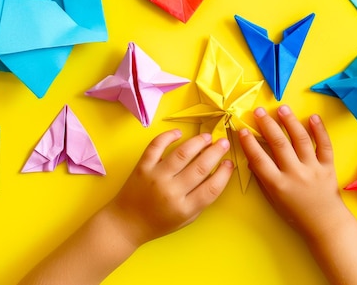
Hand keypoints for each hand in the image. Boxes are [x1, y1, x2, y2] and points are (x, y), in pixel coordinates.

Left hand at [110, 129, 233, 246]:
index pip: (211, 188)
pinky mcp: (142, 167)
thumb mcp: (185, 219)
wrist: (126, 224)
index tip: (230, 163)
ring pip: (182, 154)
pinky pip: (156, 146)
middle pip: (200, 167)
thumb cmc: (159, 223)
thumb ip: (201, 199)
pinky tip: (179, 133)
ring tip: (207, 137)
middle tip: (224, 142)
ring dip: (198, 142)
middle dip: (216, 152)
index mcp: (184, 208)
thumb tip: (216, 173)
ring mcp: (156, 177)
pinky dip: (168, 136)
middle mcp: (171, 192)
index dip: (224, 174)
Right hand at [239, 105, 356, 284]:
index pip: (260, 160)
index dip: (249, 143)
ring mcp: (313, 169)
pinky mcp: (328, 167)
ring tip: (282, 108)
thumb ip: (263, 178)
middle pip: (279, 144)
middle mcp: (295, 174)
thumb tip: (250, 159)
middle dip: (267, 125)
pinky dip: (320, 130)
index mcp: (278, 185)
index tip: (242, 129)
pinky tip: (312, 117)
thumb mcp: (273, 199)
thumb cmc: (295, 212)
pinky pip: (324, 145)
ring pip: (300, 140)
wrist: (325, 223)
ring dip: (290, 122)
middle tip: (258, 111)